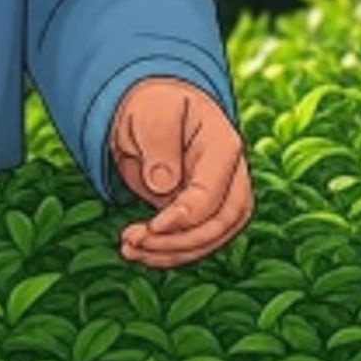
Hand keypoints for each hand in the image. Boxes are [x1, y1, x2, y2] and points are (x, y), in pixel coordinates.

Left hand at [108, 75, 251, 267]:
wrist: (152, 109)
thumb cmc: (153, 107)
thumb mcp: (151, 115)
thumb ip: (159, 147)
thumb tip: (162, 187)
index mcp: (223, 145)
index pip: (213, 194)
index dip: (184, 217)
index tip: (150, 227)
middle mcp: (230, 174)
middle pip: (221, 223)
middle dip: (179, 242)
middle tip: (135, 242)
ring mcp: (221, 195)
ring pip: (212, 238)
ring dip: (172, 253)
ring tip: (130, 251)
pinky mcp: (205, 211)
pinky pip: (197, 239)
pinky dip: (171, 252)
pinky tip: (141, 253)